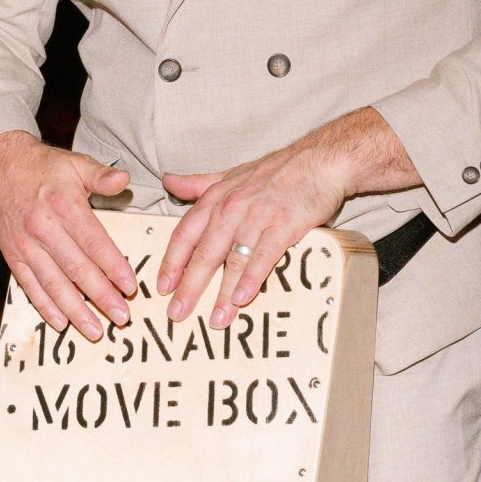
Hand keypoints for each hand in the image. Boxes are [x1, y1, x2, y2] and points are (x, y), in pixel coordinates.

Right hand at [0, 130, 133, 341]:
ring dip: (75, 310)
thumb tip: (124, 180)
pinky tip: (60, 323)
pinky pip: (29, 285)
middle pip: (77, 268)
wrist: (1, 164)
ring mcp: (26, 244)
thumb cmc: (44, 167)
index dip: (113, 267)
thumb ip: (101, 176)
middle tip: (121, 317)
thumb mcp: (76, 164)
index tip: (130, 287)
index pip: (94, 242)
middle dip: (101, 296)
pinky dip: (44, 306)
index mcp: (64, 205)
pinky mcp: (13, 254)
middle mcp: (44, 227)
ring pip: (53, 283)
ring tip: (94, 330)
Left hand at [159, 134, 352, 325]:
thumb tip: (169, 181)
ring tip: (215, 320)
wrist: (318, 161)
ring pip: (232, 260)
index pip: (185, 234)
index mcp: (216, 198)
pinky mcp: (283, 226)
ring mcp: (256, 218)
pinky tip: (243, 299)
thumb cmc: (276, 170)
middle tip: (177, 313)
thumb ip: (198, 183)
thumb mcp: (231, 174)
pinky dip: (251, 279)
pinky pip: (262, 256)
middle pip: (203, 253)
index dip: (172, 262)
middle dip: (189, 287)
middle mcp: (231, 209)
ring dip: (222, 293)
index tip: (162, 287)